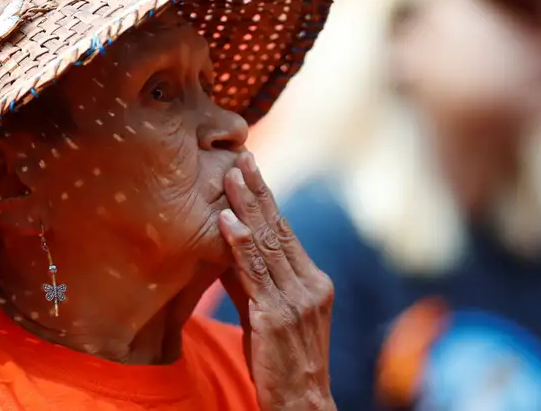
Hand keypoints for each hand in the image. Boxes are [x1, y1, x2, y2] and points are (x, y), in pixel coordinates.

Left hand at [218, 152, 335, 410]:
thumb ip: (252, 282)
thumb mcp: (267, 315)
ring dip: (247, 207)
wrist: (300, 404)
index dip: (267, 199)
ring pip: (267, 245)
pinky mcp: (277, 318)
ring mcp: (296, 301)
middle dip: (258, 191)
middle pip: (279, 229)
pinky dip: (240, 246)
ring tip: (230, 175)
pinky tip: (227, 221)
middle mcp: (310, 286)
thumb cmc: (281, 363)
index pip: (286, 231)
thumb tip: (227, 250)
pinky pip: (255, 274)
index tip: (251, 167)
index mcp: (313, 282)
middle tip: (241, 156)